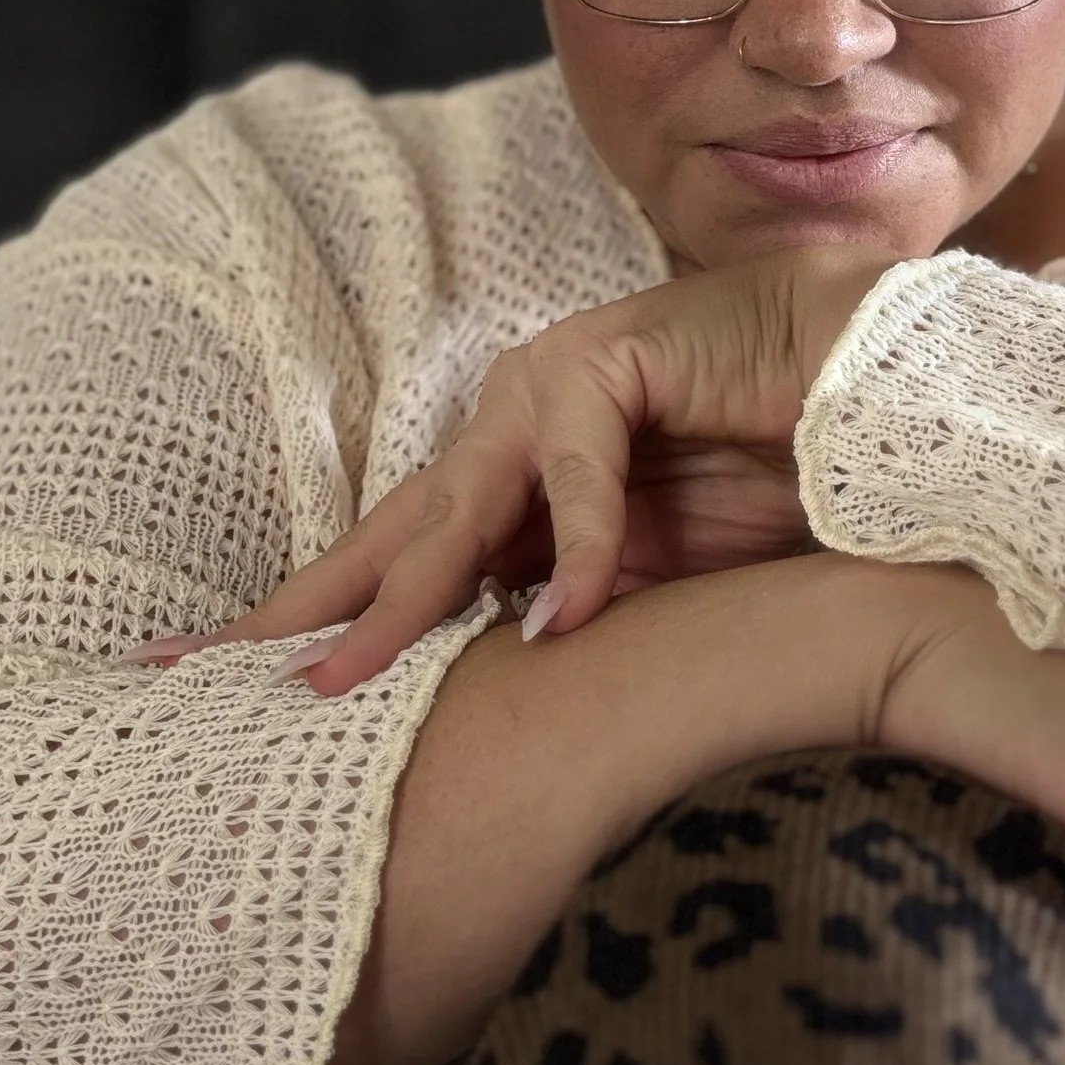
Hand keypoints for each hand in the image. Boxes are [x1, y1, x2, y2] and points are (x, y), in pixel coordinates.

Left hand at [137, 250, 896, 693]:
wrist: (871, 388)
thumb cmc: (774, 488)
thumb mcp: (656, 591)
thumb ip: (570, 624)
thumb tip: (490, 704)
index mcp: (511, 482)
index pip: (392, 563)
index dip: (311, 623)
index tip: (206, 685)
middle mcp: (509, 429)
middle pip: (386, 537)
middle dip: (295, 614)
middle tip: (193, 679)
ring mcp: (552, 385)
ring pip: (456, 512)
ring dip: (400, 605)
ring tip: (341, 682)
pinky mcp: (612, 360)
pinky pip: (579, 475)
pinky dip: (576, 554)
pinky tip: (562, 624)